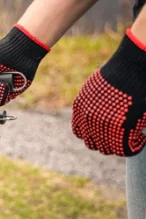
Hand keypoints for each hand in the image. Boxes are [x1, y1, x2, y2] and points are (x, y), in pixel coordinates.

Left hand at [72, 29, 145, 156]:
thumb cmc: (118, 74)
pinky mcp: (120, 128)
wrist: (130, 69)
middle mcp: (87, 120)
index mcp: (80, 109)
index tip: (105, 132)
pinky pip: (125, 148)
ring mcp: (102, 125)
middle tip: (120, 137)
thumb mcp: (97, 88)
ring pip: (108, 149)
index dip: (93, 134)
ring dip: (119, 146)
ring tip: (132, 138)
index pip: (80, 132)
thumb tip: (103, 115)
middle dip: (105, 142)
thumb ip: (94, 104)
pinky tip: (141, 139)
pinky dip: (134, 146)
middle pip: (92, 143)